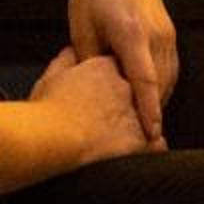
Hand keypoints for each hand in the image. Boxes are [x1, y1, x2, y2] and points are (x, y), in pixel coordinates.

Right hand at [26, 47, 154, 169]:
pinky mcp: (141, 139)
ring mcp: (137, 113)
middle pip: (134, 91)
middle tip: (103, 118)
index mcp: (105, 68)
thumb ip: (65, 60)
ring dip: (138, 125)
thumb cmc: (46, 111)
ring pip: (147, 117)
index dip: (109, 81)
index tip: (98, 93)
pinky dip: (150, 149)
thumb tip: (72, 51)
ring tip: (113, 138)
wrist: (53, 139)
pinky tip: (135, 153)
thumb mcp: (50, 77)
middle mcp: (127, 87)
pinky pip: (157, 144)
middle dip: (124, 102)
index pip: (118, 66)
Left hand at [63, 0, 179, 143]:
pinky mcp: (170, 31)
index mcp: (132, 32)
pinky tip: (148, 94)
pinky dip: (162, 83)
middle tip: (139, 137)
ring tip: (143, 120)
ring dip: (159, 98)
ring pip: (169, 76)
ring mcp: (166, 31)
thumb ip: (92, 64)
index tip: (151, 132)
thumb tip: (100, 93)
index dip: (149, 109)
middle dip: (153, 110)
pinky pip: (171, 65)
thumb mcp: (81, 29)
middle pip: (161, 83)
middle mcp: (155, 32)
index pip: (145, 80)